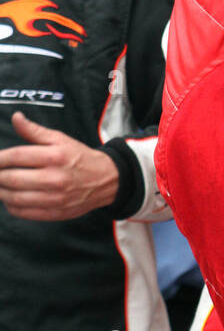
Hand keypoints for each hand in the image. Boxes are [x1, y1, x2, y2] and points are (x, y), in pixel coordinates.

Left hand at [0, 112, 119, 219]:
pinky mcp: (55, 213)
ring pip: (14, 198)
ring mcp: (54, 198)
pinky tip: (10, 198)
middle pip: (11, 179)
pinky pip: (24, 212)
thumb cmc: (79, 157)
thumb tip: (16, 118)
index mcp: (54, 157)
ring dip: (1, 192)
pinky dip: (11, 206)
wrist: (106, 180)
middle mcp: (54, 178)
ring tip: (0, 185)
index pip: (16, 157)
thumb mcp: (60, 139)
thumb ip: (34, 130)